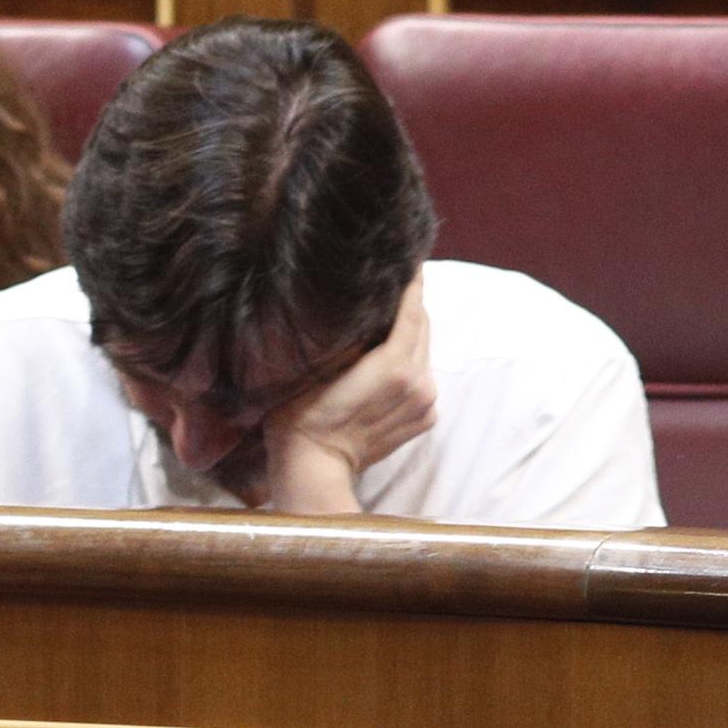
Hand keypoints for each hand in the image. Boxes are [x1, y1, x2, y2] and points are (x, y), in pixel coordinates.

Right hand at [260, 279, 435, 515]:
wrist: (314, 467)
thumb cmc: (302, 414)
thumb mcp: (320, 365)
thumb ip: (353, 337)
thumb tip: (367, 307)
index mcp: (395, 366)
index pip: (413, 310)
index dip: (412, 283)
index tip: (411, 260)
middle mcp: (419, 382)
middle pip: (423, 328)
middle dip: (411, 306)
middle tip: (397, 283)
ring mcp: (425, 402)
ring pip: (424, 353)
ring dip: (410, 336)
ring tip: (390, 320)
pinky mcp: (425, 419)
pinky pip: (423, 379)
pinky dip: (411, 365)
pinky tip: (389, 362)